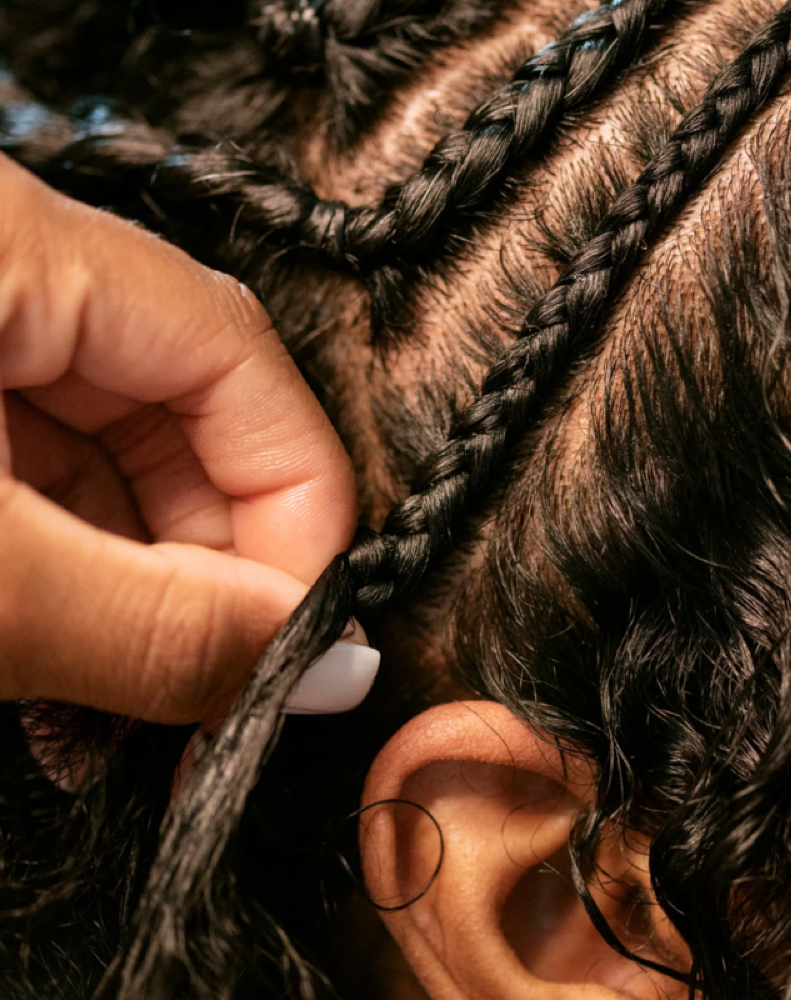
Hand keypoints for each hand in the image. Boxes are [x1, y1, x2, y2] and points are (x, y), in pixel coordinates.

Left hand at [0, 153, 356, 722]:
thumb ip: (148, 624)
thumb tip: (323, 670)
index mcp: (9, 243)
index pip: (235, 356)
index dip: (296, 505)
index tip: (303, 635)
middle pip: (185, 415)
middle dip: (218, 564)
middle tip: (222, 683)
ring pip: (116, 462)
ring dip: (145, 589)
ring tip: (139, 695)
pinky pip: (44, 484)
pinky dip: (73, 580)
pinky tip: (73, 654)